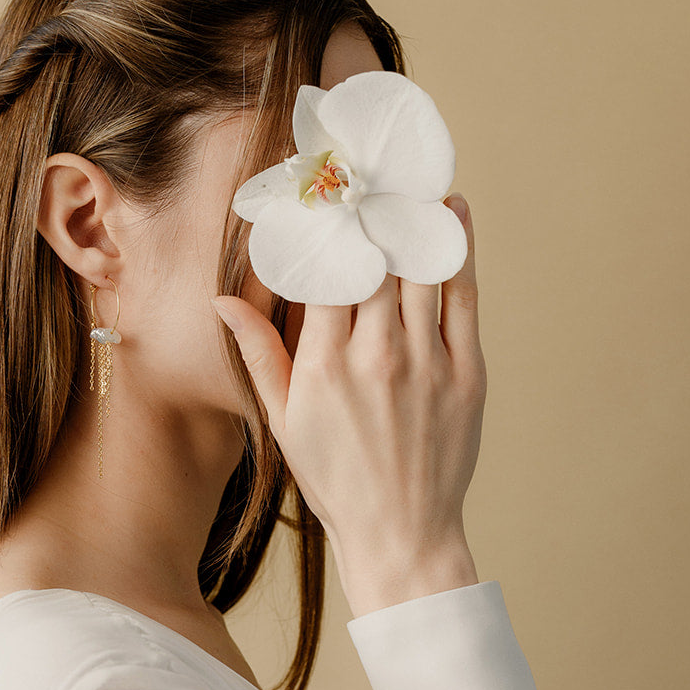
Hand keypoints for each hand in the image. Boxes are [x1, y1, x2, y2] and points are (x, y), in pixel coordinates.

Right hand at [212, 194, 485, 594]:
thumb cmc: (335, 480)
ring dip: (415, 212)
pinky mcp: (467, 373)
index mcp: (324, 363)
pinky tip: (452, 213)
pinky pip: (464, 295)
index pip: (324, 267)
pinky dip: (458, 249)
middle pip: (374, 255)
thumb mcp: (283, 420)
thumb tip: (222, 299)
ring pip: (421, 266)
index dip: (323, 218)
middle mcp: (376, 354)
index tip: (320, 179)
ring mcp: (427, 362)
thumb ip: (258, 353)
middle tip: (367, 157)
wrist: (402, 533)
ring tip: (410, 172)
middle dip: (368, 201)